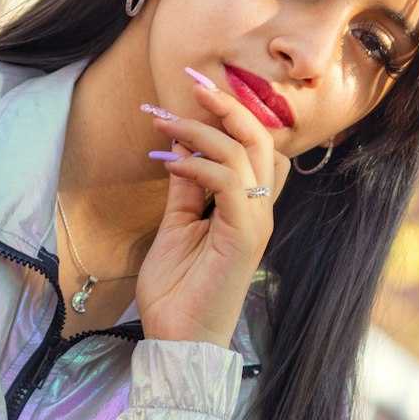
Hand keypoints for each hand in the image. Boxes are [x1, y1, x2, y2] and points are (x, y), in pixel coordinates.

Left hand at [136, 78, 290, 347]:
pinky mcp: (244, 236)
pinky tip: (169, 162)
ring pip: (241, 152)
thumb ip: (184, 189)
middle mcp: (257, 210)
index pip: (252, 145)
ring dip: (198, 129)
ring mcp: (255, 222)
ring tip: (161, 121)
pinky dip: (197, 165)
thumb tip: (179, 148)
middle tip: (190, 79)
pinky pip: (228, 182)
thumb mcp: (176, 227)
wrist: (178, 339)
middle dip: (224, 103)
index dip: (230, 110)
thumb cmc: (177, 291)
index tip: (192, 84)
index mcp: (245, 206)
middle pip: (258, 138)